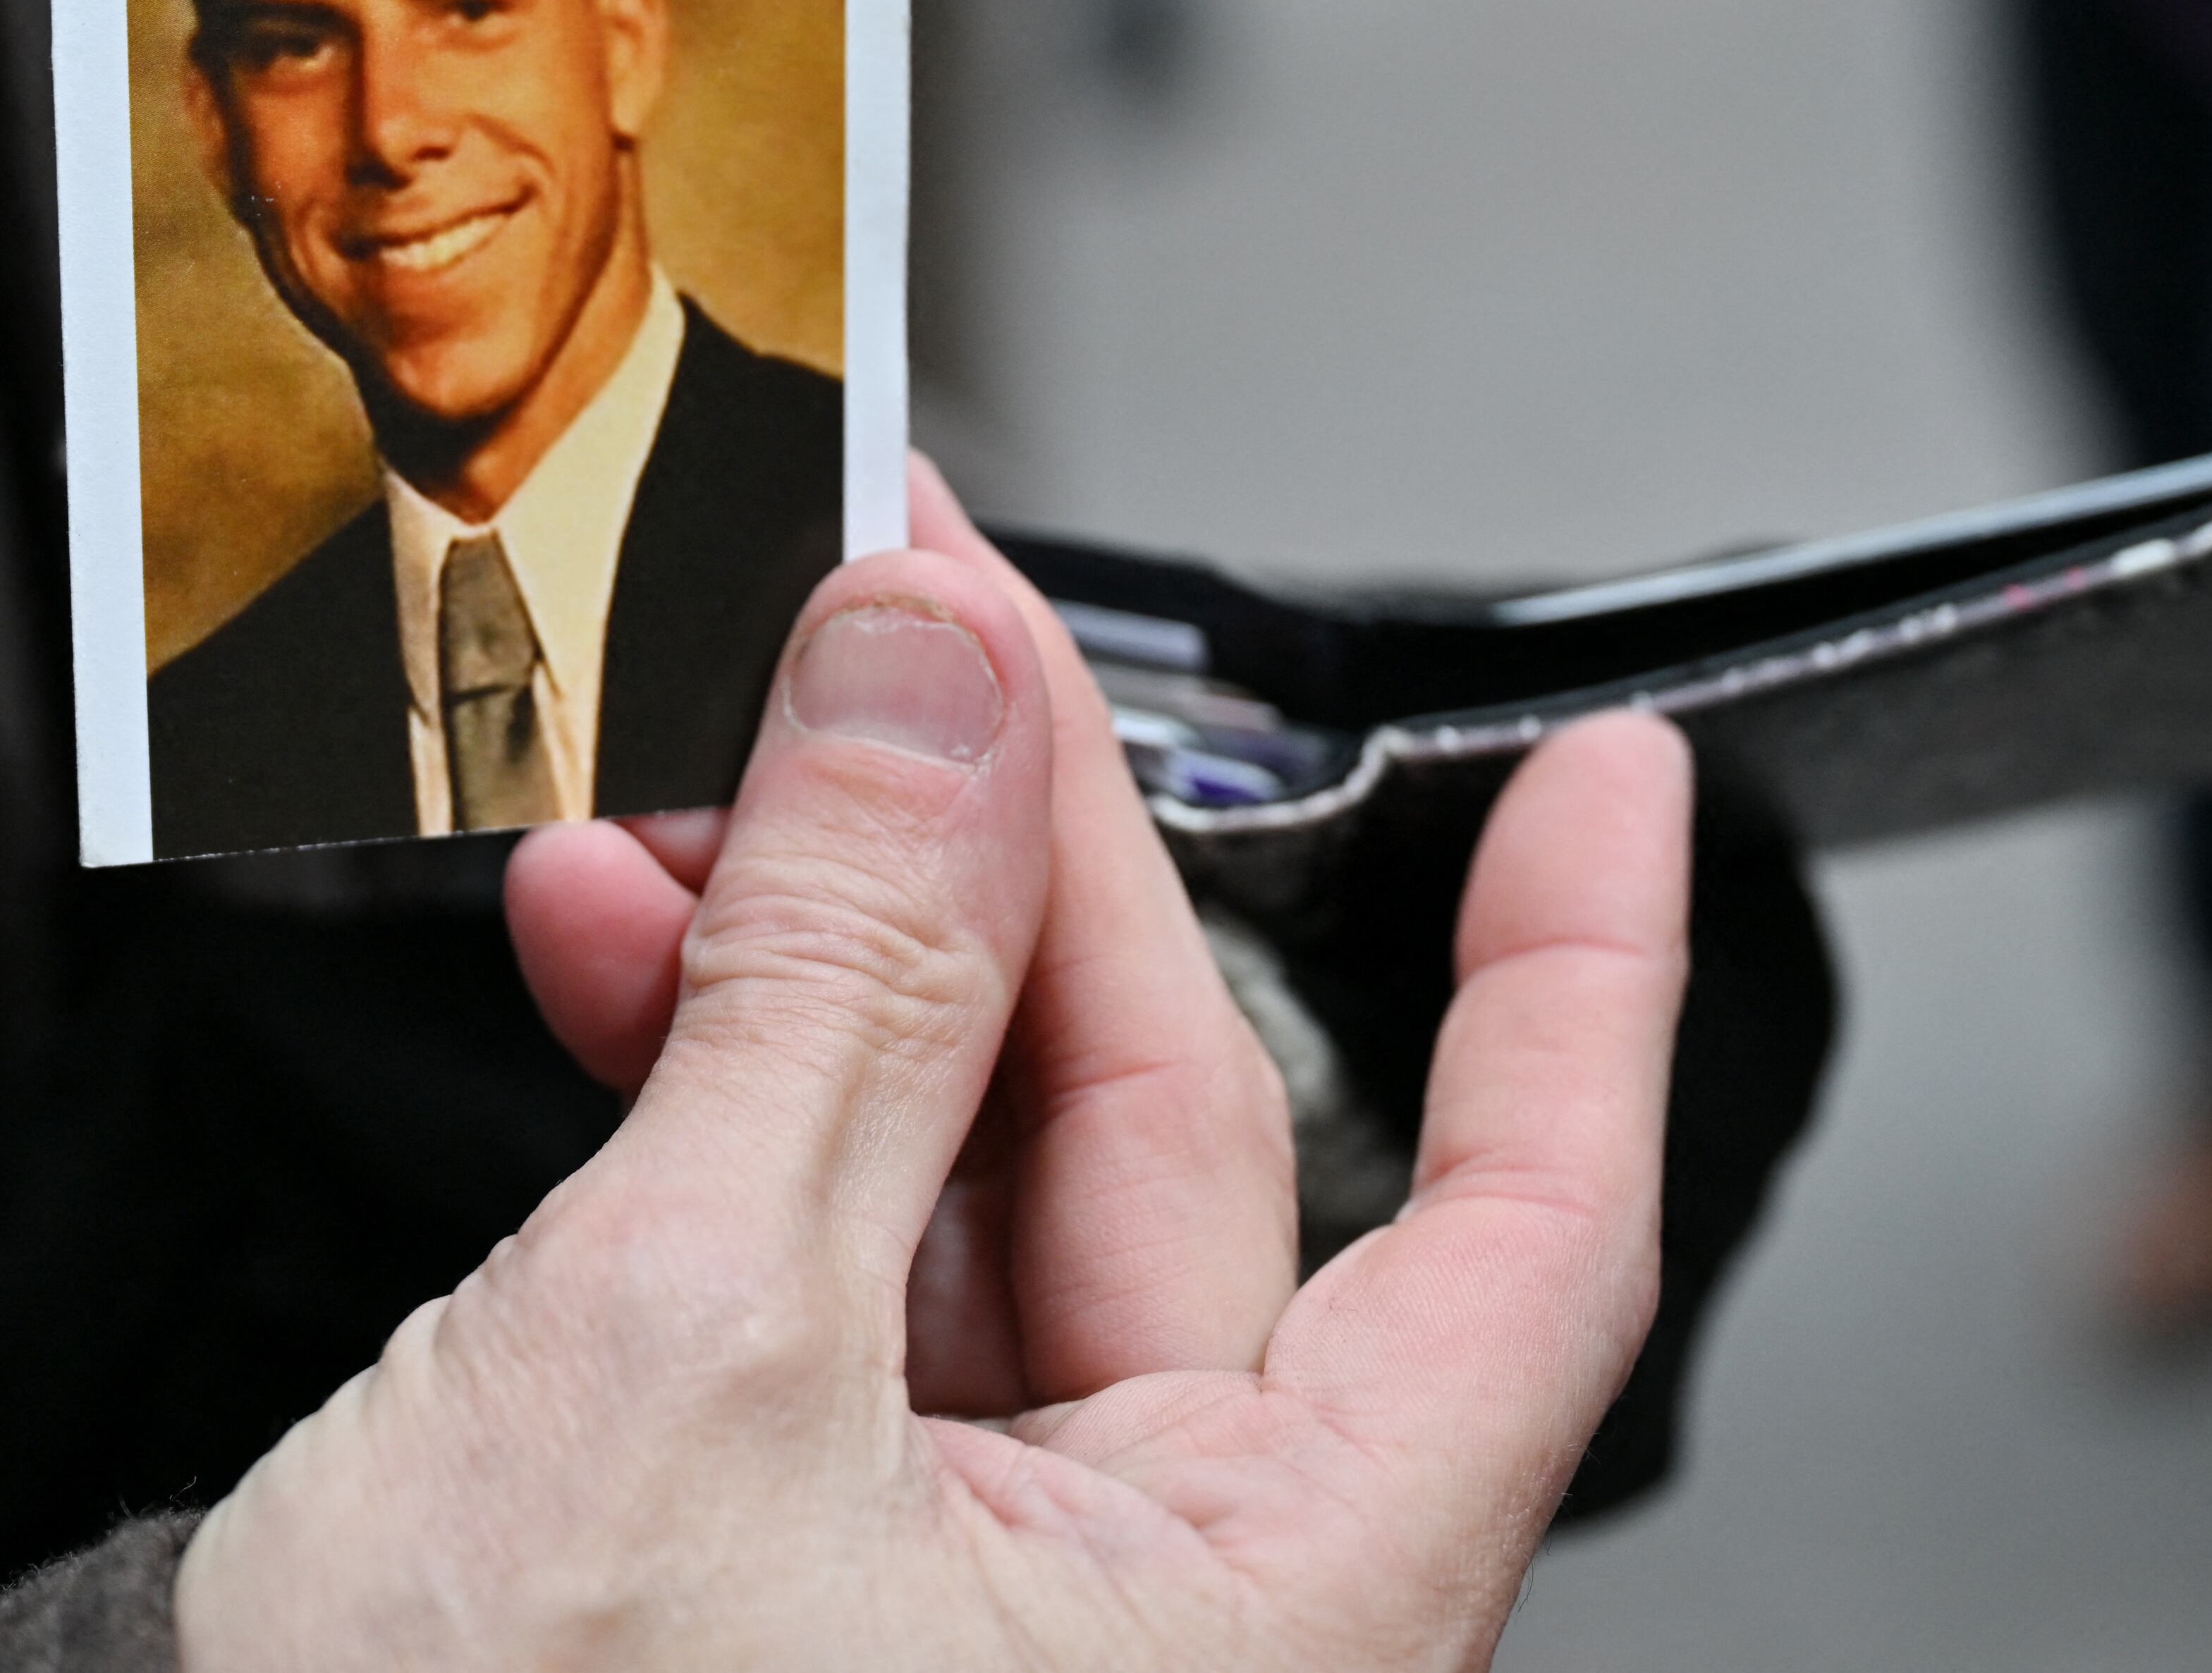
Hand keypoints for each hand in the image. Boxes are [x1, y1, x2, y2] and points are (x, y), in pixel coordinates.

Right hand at [173, 461, 1691, 1670]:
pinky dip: (721, 1085)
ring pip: (966, 1169)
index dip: (1570, 987)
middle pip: (1168, 1137)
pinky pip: (825, 1253)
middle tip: (914, 636)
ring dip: (822, 952)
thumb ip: (840, 985)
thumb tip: (928, 694)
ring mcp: (971, 1580)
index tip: (1598, 791)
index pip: (1527, 1243)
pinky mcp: (802, 1551)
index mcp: (1266, 1616)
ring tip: (690, 786)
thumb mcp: (684, 1345)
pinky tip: (612, 939)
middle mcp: (1155, 1612)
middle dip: (1019, 862)